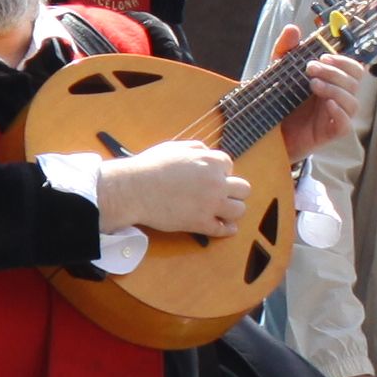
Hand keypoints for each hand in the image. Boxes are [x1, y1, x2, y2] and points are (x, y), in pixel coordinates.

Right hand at [94, 138, 249, 239]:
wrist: (133, 189)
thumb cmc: (149, 167)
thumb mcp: (174, 147)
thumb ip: (196, 148)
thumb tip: (208, 153)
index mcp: (211, 162)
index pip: (229, 166)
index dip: (220, 172)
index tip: (210, 178)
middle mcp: (216, 183)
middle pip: (243, 189)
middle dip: (233, 191)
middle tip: (220, 194)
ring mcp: (210, 205)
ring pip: (239, 210)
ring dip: (232, 210)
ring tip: (222, 210)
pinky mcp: (201, 223)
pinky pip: (223, 229)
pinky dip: (226, 229)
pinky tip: (225, 227)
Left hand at [275, 50, 368, 159]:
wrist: (265, 131)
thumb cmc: (278, 100)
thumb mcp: (278, 71)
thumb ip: (285, 50)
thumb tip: (293, 28)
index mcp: (332, 82)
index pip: (353, 68)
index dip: (344, 61)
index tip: (323, 57)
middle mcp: (338, 97)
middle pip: (354, 82)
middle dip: (335, 72)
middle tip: (311, 68)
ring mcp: (336, 116)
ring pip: (353, 102)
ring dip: (335, 89)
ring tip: (313, 84)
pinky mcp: (330, 133)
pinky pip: (345, 124)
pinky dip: (340, 112)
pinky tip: (327, 104)